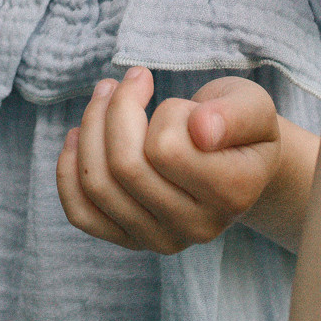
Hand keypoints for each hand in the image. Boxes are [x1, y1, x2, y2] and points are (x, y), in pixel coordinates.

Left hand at [57, 72, 302, 253]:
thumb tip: (201, 130)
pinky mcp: (130, 240)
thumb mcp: (252, 105)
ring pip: (97, 185)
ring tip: (105, 94)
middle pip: (124, 168)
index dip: (164, 113)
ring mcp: (161, 239)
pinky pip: (81, 214)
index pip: (166, 150)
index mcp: (233, 193)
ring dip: (89, 127)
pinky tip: (77, 136)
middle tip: (127, 80)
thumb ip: (234, 114)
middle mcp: (198, 228)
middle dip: (116, 109)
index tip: (179, 102)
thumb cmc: (239, 125)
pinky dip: (68, 170)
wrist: (234, 160)